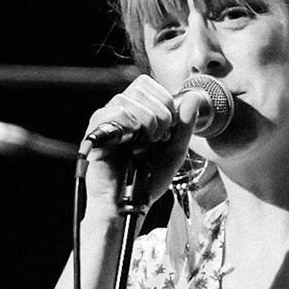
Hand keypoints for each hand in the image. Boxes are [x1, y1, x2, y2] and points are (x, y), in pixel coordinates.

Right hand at [80, 74, 199, 217]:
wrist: (126, 205)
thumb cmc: (145, 181)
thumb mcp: (174, 151)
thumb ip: (185, 125)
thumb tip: (194, 97)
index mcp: (134, 112)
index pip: (147, 83)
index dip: (164, 99)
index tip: (168, 128)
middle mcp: (117, 112)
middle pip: (141, 86)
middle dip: (160, 112)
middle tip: (158, 138)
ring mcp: (105, 120)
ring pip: (130, 98)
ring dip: (148, 121)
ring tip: (145, 144)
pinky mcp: (94, 131)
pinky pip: (116, 112)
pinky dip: (132, 126)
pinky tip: (133, 144)